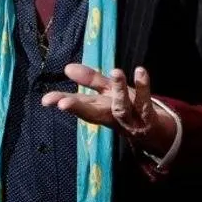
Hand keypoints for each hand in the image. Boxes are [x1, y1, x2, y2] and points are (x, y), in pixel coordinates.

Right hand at [41, 64, 176, 153]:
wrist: (156, 132)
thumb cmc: (127, 110)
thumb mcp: (107, 93)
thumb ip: (89, 80)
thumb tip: (67, 68)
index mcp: (99, 109)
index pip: (77, 103)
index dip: (61, 101)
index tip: (46, 100)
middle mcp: (111, 115)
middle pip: (92, 112)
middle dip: (77, 108)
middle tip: (63, 104)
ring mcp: (129, 119)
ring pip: (120, 107)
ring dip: (118, 90)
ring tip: (115, 71)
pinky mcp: (147, 117)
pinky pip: (145, 101)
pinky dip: (143, 86)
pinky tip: (140, 71)